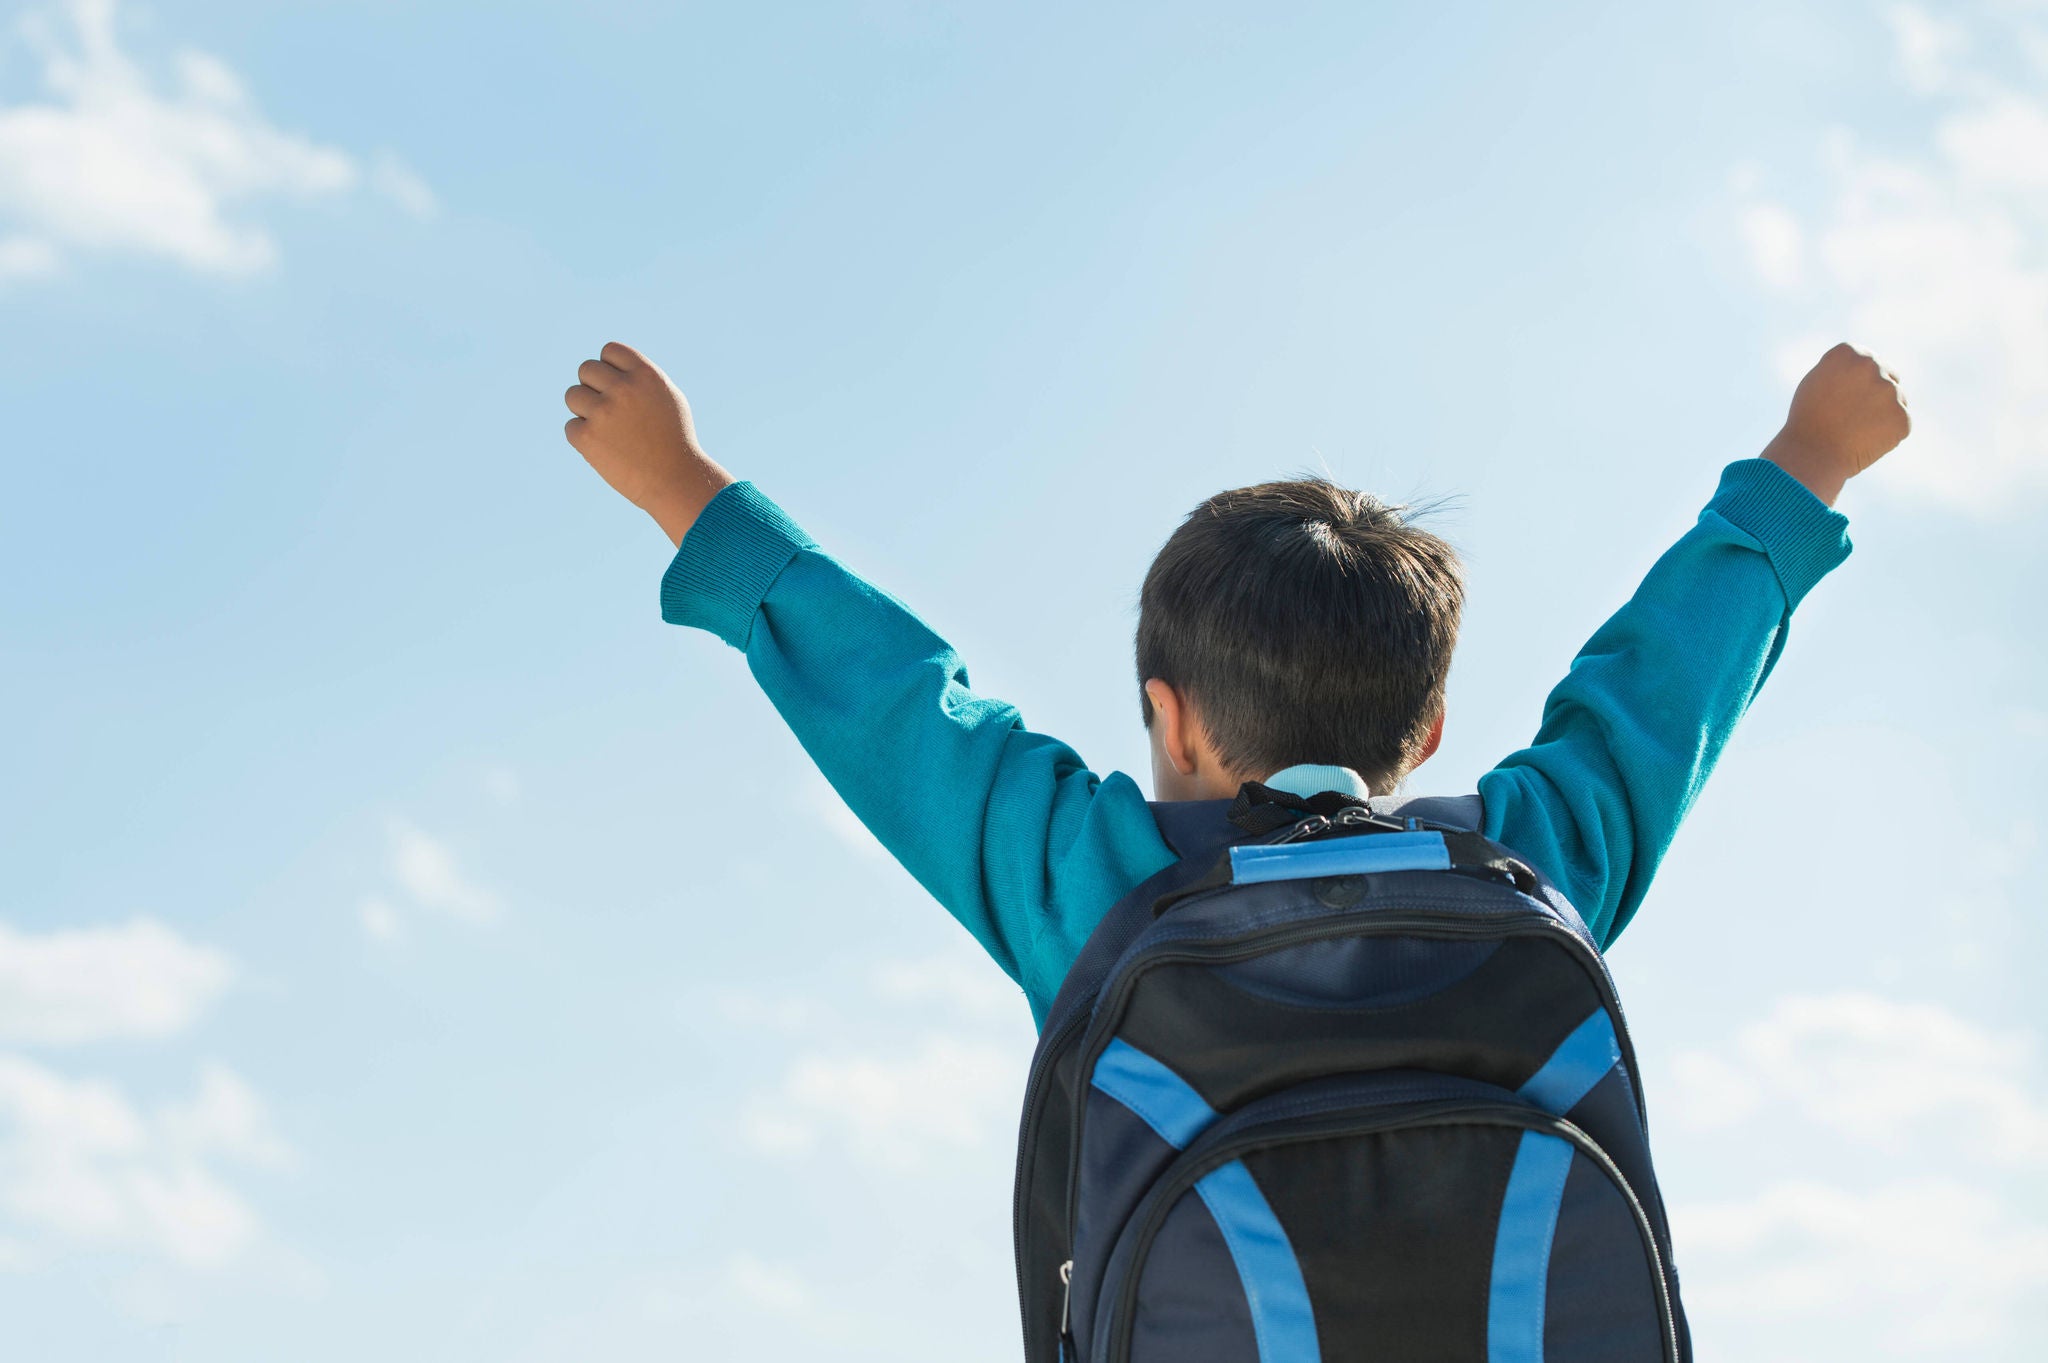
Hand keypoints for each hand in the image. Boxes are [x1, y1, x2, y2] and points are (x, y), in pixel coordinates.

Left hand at [564, 342, 734, 545]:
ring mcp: (603, 412)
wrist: (674, 480)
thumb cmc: (674, 440)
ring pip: (572, 395)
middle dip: (593, 388)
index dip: (610, 369)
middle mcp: (623, 388)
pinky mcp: (587, 437)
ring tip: (608, 431)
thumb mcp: (668, 398)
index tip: (618, 388)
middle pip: (586, 369)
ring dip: (584, 411)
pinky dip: (584, 439)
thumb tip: (609, 366)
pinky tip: (607, 450)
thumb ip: (640, 378)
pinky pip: (571, 427)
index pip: (609, 351)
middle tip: (609, 412)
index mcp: (645, 374)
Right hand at [1761, 342, 1911, 505]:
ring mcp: (1891, 392)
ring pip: (1897, 400)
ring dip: (1883, 414)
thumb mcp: (1818, 381)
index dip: (1858, 379)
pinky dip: (1887, 434)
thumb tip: (1868, 367)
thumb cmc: (1807, 419)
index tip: (1847, 395)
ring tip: (1854, 431)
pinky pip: (1900, 424)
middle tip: (1856, 415)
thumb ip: (1845, 369)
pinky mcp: (1902, 418)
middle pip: (1890, 374)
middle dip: (1878, 392)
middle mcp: (1872, 366)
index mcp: (1850, 352)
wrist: (1812, 455)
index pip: (1867, 359)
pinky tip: (1864, 441)